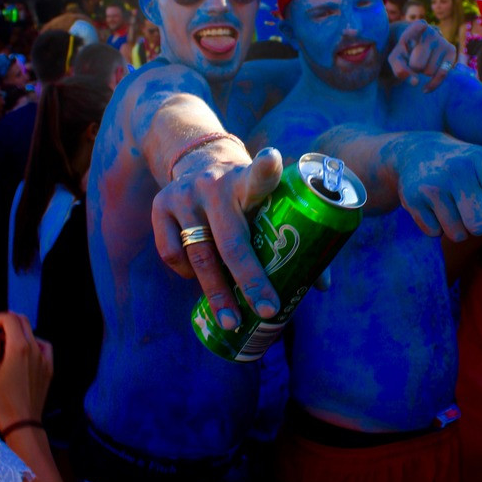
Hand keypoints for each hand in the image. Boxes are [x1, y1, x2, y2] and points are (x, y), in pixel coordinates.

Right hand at [0, 312, 52, 432]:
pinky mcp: (49, 367)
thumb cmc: (0, 397)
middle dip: (7, 321)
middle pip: (23, 322)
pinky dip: (33, 343)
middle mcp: (35, 347)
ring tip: (5, 345)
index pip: (10, 319)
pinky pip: (43, 346)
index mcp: (19, 346)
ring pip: (33, 333)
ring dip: (19, 333)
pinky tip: (24, 352)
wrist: (22, 420)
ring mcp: (44, 357)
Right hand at [152, 145, 282, 329]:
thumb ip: (291, 233)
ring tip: (232, 321)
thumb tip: (320, 286)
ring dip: (218, 293)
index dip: (266, 168)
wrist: (199, 159)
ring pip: (201, 255)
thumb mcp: (265, 200)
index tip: (273, 159)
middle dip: (250, 280)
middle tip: (266, 310)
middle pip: (232, 240)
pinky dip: (188, 274)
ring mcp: (184, 195)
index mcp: (247, 180)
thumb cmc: (245, 194)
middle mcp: (214, 185)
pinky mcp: (160, 205)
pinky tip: (200, 280)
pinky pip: (174, 254)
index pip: (259, 174)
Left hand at [388, 20, 455, 90]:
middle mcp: (431, 32)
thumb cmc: (405, 52)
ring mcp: (442, 41)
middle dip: (413, 68)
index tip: (422, 26)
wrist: (419, 47)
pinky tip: (426, 87)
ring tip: (423, 62)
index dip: (419, 28)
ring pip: (429, 71)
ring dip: (423, 72)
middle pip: (417, 64)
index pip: (418, 27)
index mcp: (415, 28)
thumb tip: (415, 82)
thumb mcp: (396, 57)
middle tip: (413, 61)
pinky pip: (442, 74)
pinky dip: (433, 84)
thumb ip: (398, 68)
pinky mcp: (451, 50)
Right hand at [397, 134, 481, 241]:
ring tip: (450, 204)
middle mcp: (458, 170)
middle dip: (477, 223)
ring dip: (456, 226)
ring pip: (457, 234)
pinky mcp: (412, 198)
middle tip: (469, 205)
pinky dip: (435, 225)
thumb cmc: (467, 166)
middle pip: (480, 226)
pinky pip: (434, 233)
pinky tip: (432, 205)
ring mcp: (433, 185)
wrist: (416, 152)